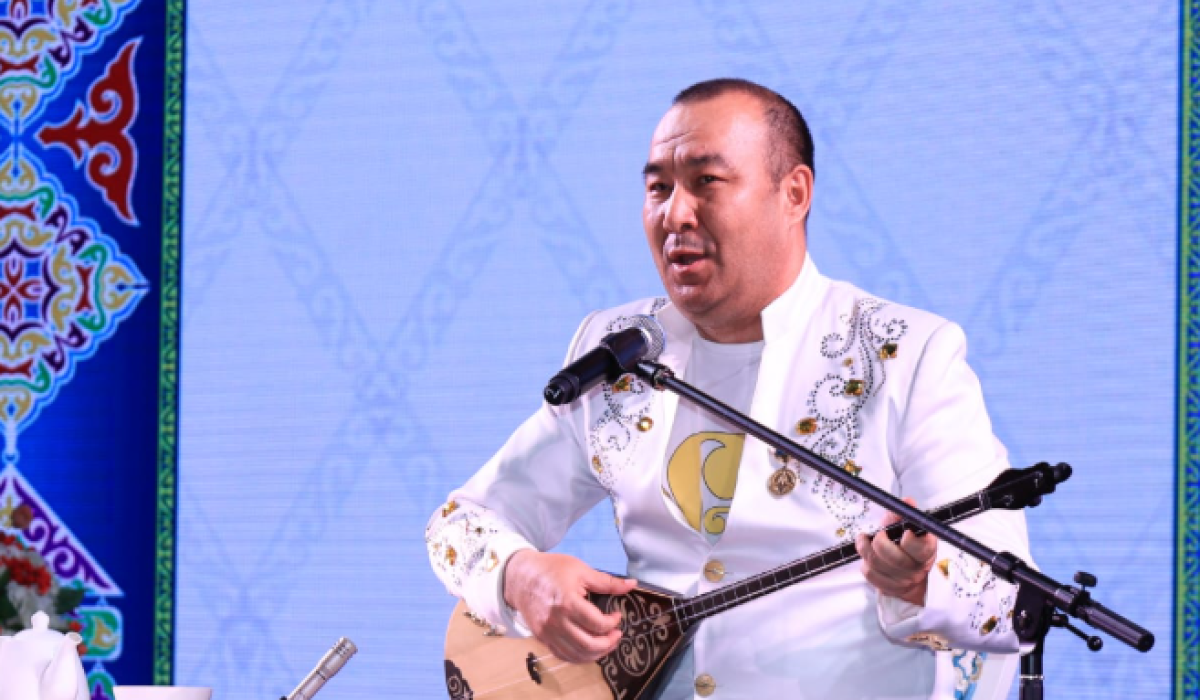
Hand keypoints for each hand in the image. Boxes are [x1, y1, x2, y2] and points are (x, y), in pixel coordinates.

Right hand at [503, 550, 636, 662]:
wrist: (520, 577)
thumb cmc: (550, 570)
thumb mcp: (581, 570)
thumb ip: (607, 581)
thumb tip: (632, 584)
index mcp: (568, 602)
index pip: (597, 624)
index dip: (612, 623)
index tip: (616, 616)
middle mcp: (557, 622)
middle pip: (589, 645)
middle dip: (608, 643)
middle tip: (616, 634)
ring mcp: (548, 633)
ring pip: (577, 655)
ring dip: (596, 653)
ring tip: (606, 643)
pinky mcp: (542, 638)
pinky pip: (563, 656)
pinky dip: (579, 657)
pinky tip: (589, 649)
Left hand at [855, 497, 936, 606]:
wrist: (912, 576)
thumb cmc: (910, 547)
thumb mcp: (912, 529)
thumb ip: (906, 515)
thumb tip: (908, 501)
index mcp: (926, 552)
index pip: (921, 549)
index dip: (910, 541)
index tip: (904, 532)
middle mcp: (916, 569)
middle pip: (895, 559)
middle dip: (881, 543)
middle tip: (878, 535)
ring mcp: (902, 581)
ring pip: (878, 565)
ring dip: (867, 549)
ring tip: (865, 539)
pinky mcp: (887, 588)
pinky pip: (870, 574)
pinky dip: (865, 561)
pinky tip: (867, 554)